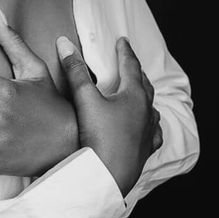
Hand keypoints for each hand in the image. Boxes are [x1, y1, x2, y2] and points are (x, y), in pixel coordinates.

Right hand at [57, 36, 162, 197]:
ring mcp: (148, 132)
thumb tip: (65, 43)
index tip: (122, 41)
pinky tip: (147, 126)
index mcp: (134, 96)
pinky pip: (154, 132)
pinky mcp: (145, 150)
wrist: (107, 177)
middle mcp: (145, 112)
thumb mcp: (84, 99)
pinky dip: (150, 124)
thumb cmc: (98, 137)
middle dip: (136, 70)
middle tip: (129, 61)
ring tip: (140, 90)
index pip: (131, 66)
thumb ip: (75, 70)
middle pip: (144, 84)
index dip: (125, 51)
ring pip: (151, 108)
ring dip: (144, 95)